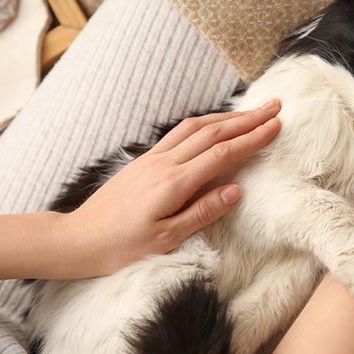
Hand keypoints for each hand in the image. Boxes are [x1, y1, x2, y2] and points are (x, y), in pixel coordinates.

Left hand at [55, 100, 281, 277]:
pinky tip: (211, 126)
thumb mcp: (166, 239)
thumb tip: (235, 191)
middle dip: (246, 119)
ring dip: (225, 117)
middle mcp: (164, 163)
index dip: (252, 138)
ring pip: (195, 127)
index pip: (222, 153)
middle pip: (213, 132)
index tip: (275, 125)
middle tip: (273, 107)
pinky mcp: (143, 161)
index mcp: (174, 183)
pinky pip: (178, 134)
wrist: (78, 239)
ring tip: (249, 113)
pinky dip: (202, 124)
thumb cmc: (122, 246)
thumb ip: (203, 212)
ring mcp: (152, 159)